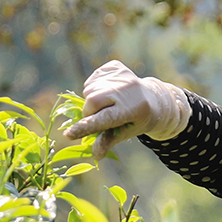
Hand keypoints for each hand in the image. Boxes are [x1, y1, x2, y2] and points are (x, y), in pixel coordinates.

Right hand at [63, 60, 191, 156]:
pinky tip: (107, 92)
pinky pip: (92, 79)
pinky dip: (94, 88)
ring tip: (105, 104)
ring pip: (89, 89)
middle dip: (88, 112)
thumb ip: (109, 141)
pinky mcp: (115, 66)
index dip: (85, 127)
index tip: (68, 135)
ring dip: (91, 101)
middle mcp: (128, 89)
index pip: (104, 119)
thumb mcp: (126, 132)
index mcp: (133, 109)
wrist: (153, 98)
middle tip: (96, 117)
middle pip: (92, 100)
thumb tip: (95, 155)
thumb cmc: (137, 120)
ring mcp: (122, 75)